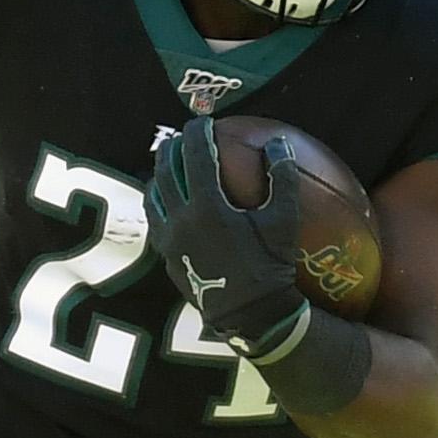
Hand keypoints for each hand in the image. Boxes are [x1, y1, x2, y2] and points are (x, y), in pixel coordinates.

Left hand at [146, 118, 304, 349]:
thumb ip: (281, 178)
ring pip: (153, 195)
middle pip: (165, 170)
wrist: (249, 316)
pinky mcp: (166, 258)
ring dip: (159, 173)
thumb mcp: (284, 222)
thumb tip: (279, 143)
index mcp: (207, 207)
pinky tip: (168, 201)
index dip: (198, 133)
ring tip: (168, 163)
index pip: (195, 156)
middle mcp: (180, 220)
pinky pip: (155, 220)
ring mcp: (169, 241)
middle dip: (172, 148)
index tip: (205, 122)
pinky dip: (158, 201)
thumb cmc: (271, 267)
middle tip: (181, 136)